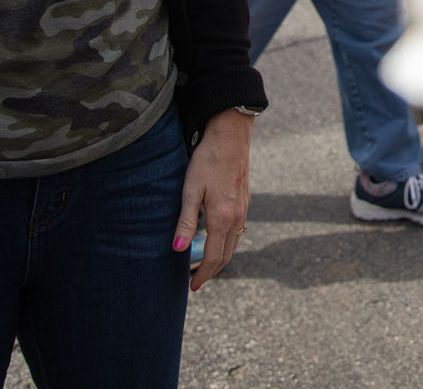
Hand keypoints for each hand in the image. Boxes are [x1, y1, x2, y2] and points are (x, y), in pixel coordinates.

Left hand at [178, 108, 251, 291]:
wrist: (231, 136)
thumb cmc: (207, 161)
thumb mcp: (190, 190)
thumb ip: (186, 222)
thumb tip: (177, 250)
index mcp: (223, 219)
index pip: (214, 258)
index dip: (203, 275)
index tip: (192, 286)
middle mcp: (237, 218)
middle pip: (226, 255)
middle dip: (212, 271)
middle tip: (195, 281)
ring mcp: (244, 209)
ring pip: (234, 243)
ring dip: (220, 258)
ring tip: (204, 265)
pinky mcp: (244, 201)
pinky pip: (238, 231)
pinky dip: (227, 243)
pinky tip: (216, 240)